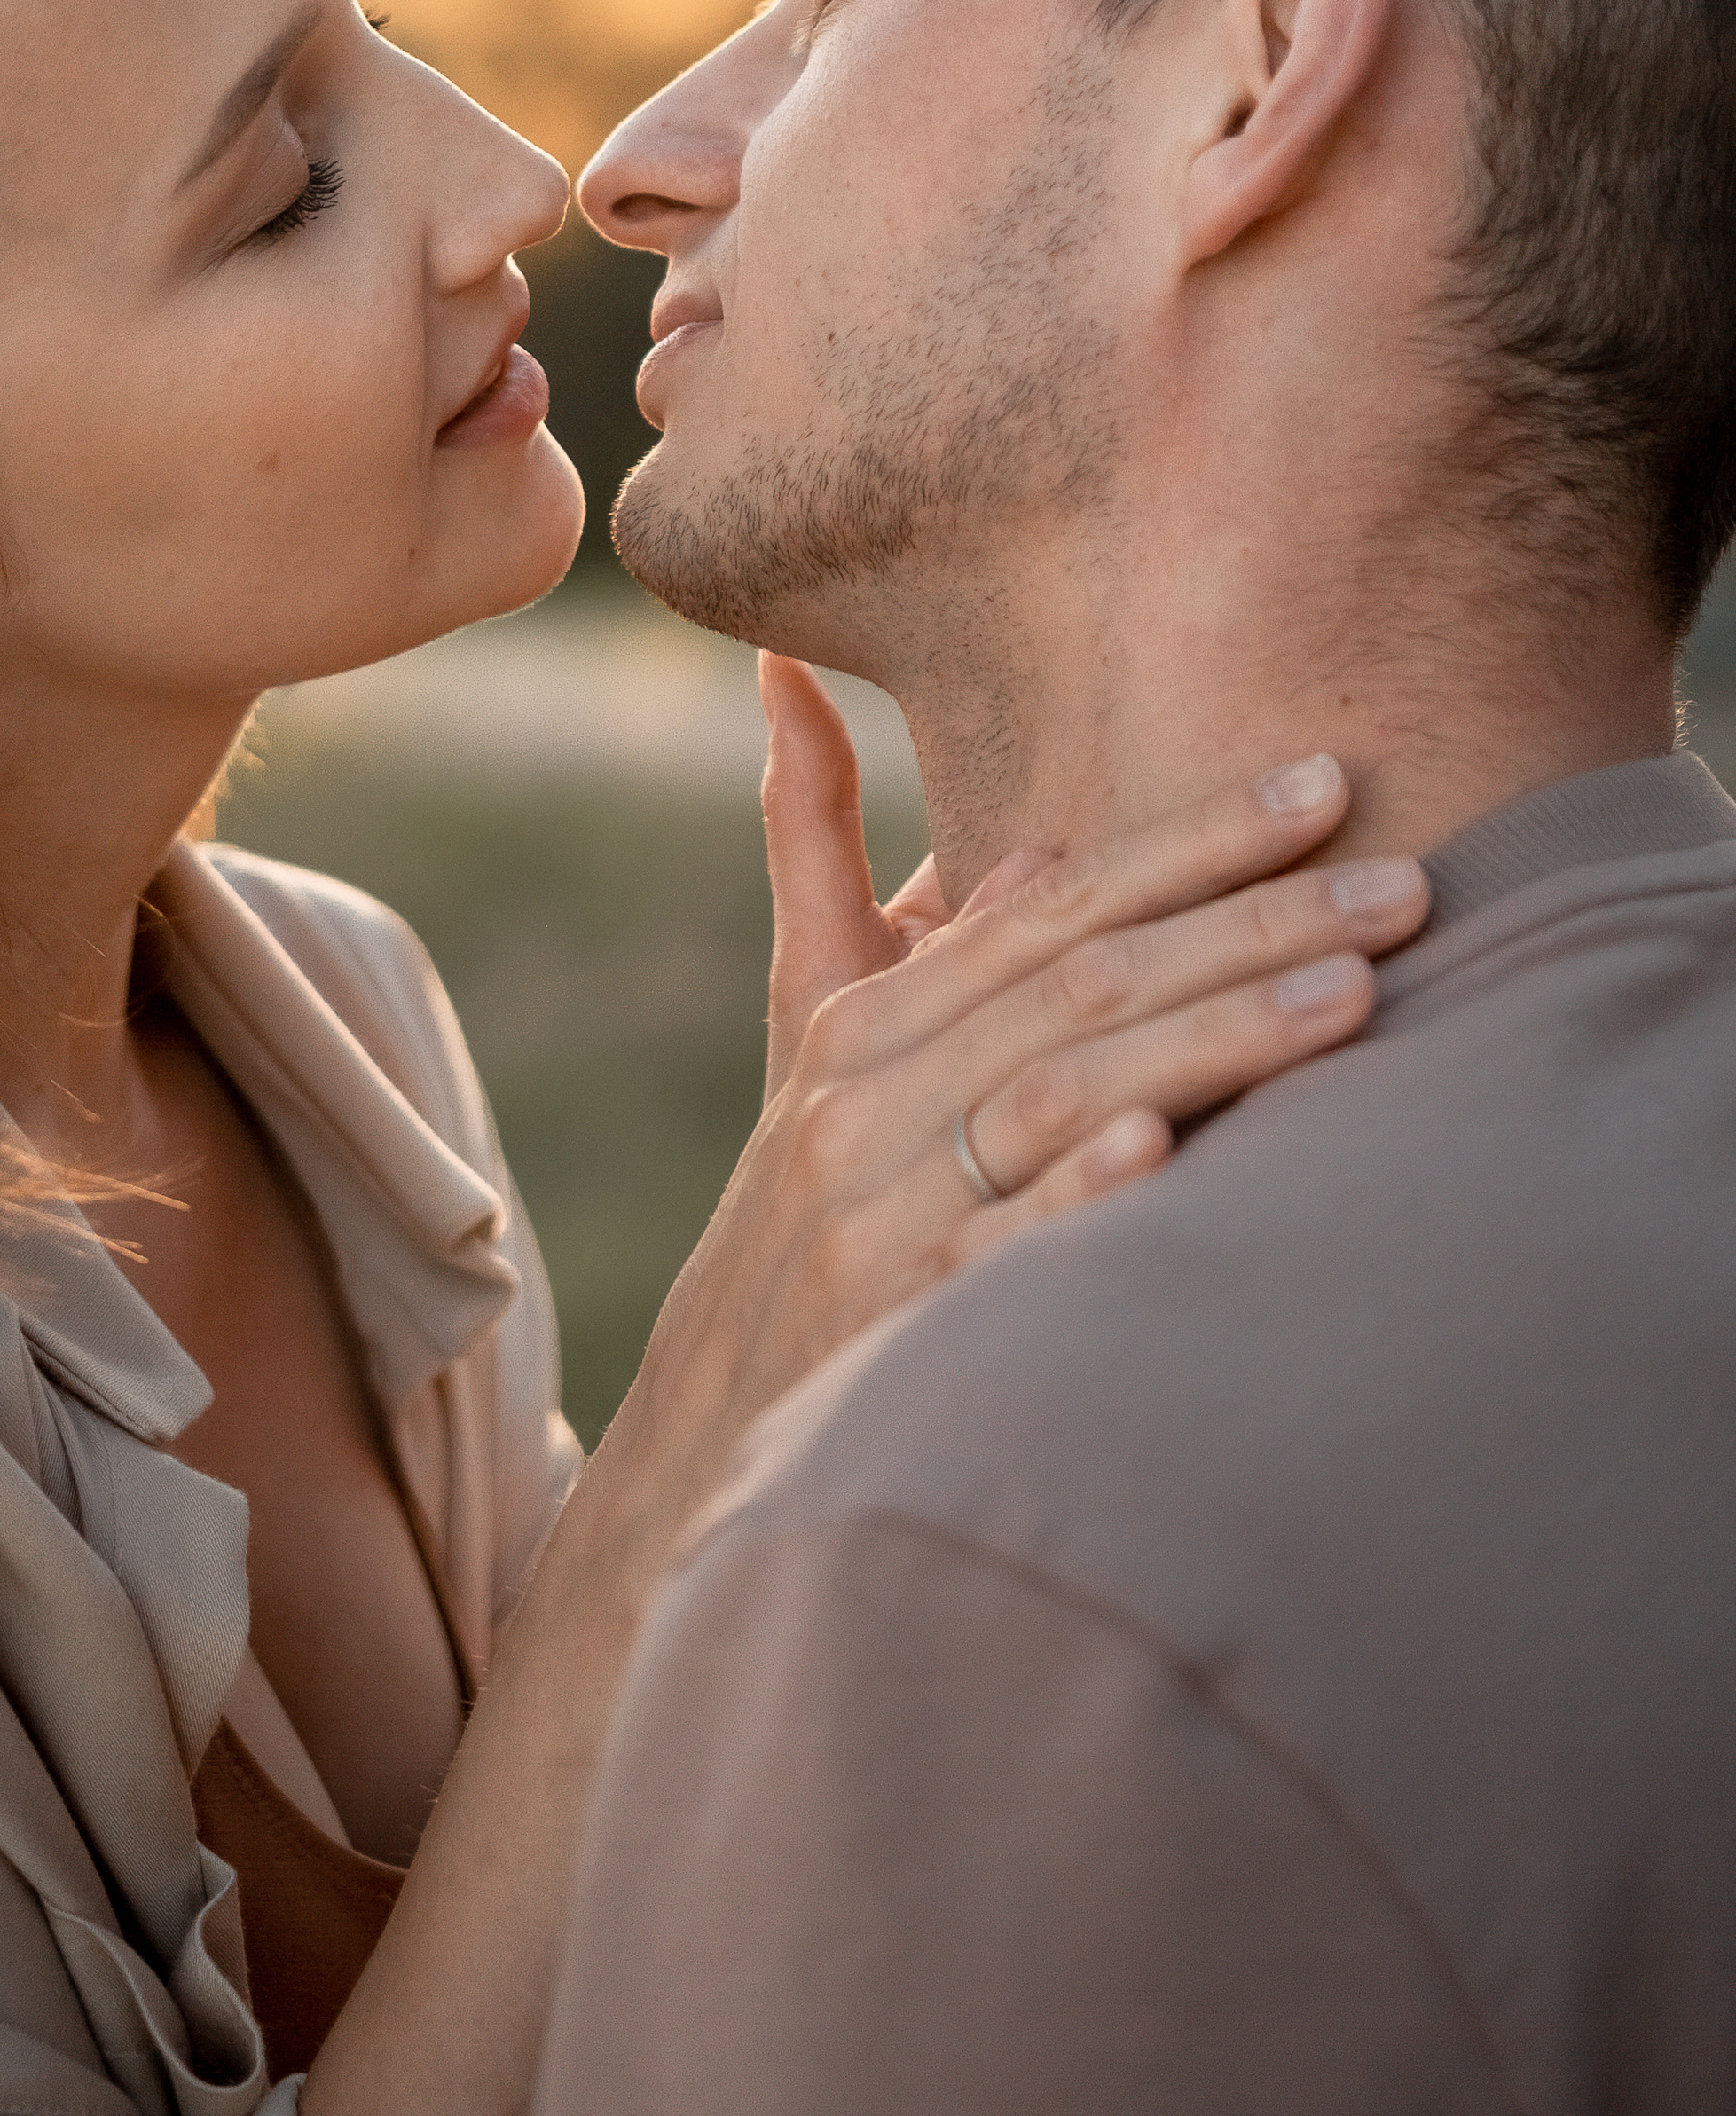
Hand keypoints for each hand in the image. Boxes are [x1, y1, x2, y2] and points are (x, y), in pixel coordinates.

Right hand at [597, 659, 1428, 1546]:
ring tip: (1354, 995)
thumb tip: (803, 692)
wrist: (712, 1423)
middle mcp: (867, 1096)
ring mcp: (877, 1211)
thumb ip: (820, 863)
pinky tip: (1166, 1154)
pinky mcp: (892, 1327)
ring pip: (1061, 1096)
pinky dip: (1079, 1198)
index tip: (1323, 786)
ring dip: (1215, 1038)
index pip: (1055, 903)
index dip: (1193, 840)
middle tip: (1403, 885)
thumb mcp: (802, 1029)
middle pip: (1080, 983)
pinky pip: (997, 1250)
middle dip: (1250, 924)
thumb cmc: (809, 1205)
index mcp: (867, 1018)